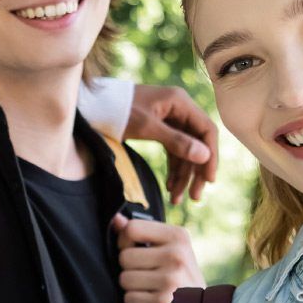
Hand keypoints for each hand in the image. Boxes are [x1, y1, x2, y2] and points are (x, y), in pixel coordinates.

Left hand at [112, 215, 202, 302]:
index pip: (132, 228)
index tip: (133, 248)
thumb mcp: (170, 248)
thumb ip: (142, 233)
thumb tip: (116, 220)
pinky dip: (136, 302)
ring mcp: (170, 279)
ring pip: (124, 279)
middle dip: (129, 268)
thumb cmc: (180, 274)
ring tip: (151, 287)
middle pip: (125, 256)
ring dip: (132, 286)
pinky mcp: (163, 302)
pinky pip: (129, 298)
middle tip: (147, 273)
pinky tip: (152, 301)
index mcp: (178, 236)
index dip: (124, 241)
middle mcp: (176, 255)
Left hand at [124, 84, 218, 203]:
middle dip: (196, 172)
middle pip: (197, 143)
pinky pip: (172, 151)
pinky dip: (172, 169)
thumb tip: (204, 156)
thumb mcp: (147, 127)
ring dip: (183, 175)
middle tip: (195, 197)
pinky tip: (170, 187)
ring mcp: (170, 119)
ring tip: (177, 199)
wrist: (91, 104)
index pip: (207, 131)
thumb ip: (176, 141)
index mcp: (181, 102)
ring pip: (184, 151)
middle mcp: (179, 109)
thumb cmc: (118, 110)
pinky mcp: (159, 128)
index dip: (211, 156)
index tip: (209, 180)